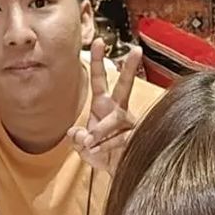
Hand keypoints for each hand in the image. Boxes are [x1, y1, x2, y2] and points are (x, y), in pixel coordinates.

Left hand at [67, 39, 141, 173]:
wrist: (119, 174)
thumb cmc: (104, 156)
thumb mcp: (84, 149)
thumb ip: (78, 140)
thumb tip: (78, 134)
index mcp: (104, 106)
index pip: (100, 80)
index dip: (99, 61)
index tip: (98, 40)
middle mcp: (119, 110)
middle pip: (124, 86)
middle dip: (129, 68)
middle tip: (136, 50)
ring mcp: (130, 123)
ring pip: (116, 117)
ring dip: (101, 130)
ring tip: (90, 142)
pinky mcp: (136, 137)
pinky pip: (119, 138)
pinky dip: (105, 146)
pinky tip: (98, 152)